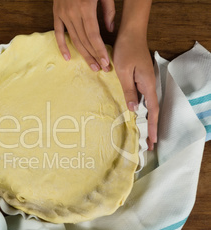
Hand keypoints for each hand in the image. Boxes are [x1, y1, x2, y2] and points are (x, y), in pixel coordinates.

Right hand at [53, 0, 115, 71]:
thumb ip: (108, 10)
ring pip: (74, 40)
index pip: (93, 35)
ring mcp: (63, 14)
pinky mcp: (56, 14)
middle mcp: (73, 13)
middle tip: (102, 69)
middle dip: (94, 56)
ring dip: (83, 55)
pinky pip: (58, 33)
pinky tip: (67, 58)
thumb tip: (109, 30)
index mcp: (86, 7)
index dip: (99, 50)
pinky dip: (62, 46)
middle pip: (84, 41)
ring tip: (92, 66)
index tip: (106, 62)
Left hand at [113, 34, 158, 149]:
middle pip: (153, 111)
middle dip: (152, 128)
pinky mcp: (141, 79)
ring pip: (149, 105)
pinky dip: (143, 110)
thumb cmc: (126, 51)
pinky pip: (144, 98)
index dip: (153, 127)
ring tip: (146, 135)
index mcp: (148, 85)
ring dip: (148, 120)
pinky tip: (138, 115)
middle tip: (150, 145)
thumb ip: (129, 91)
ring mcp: (146, 82)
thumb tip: (134, 110)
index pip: (152, 110)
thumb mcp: (124, 73)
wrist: (131, 34)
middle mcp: (150, 85)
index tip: (152, 141)